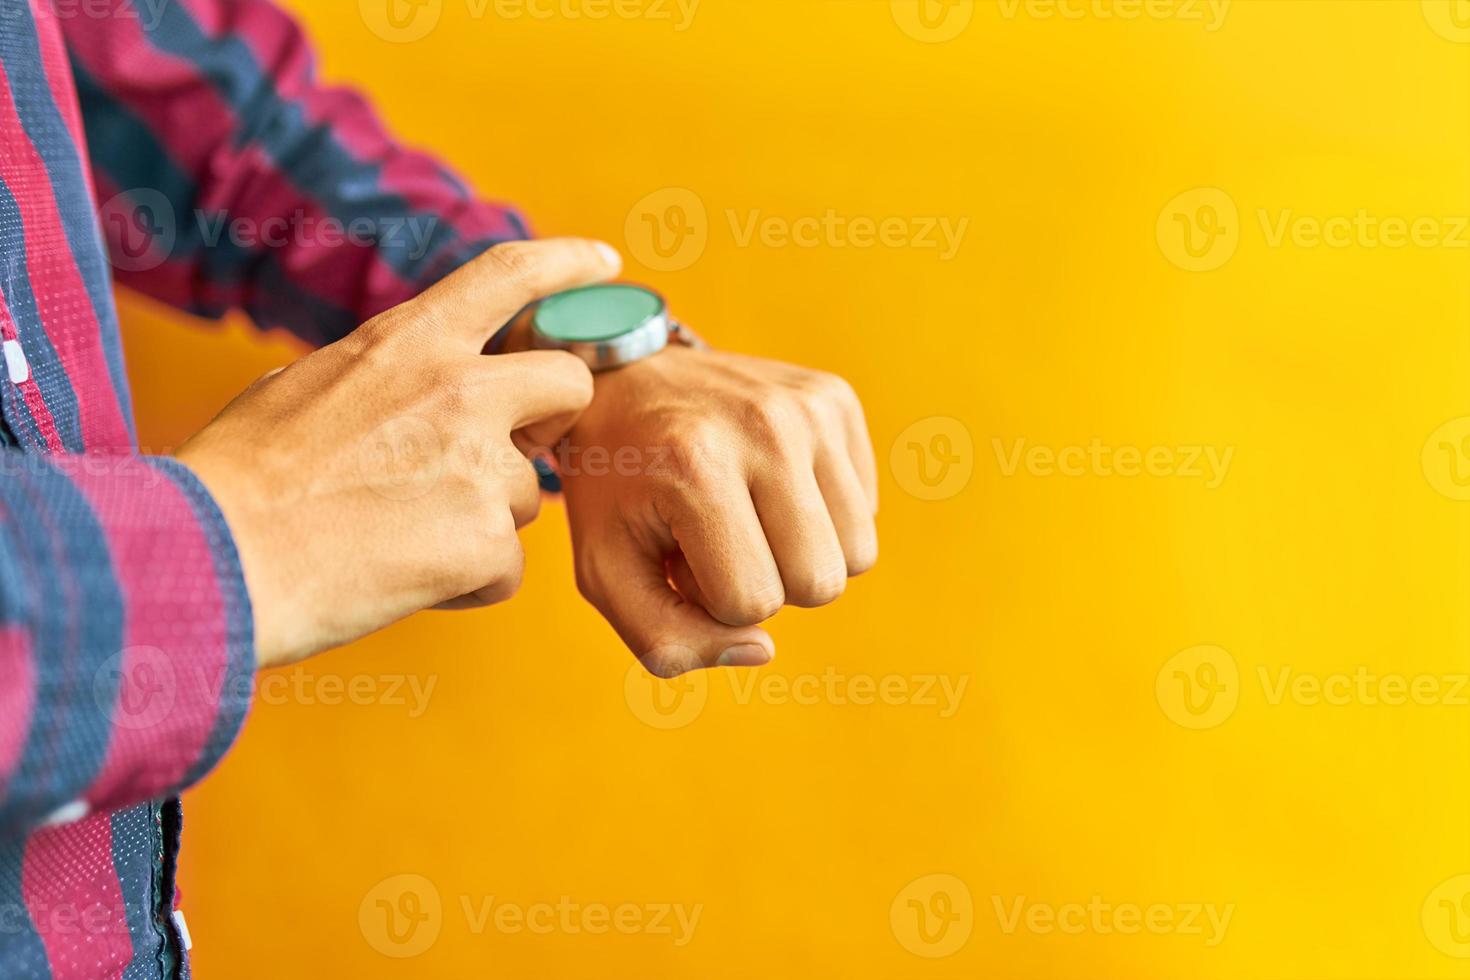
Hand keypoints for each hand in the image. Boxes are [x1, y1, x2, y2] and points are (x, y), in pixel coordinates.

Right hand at [177, 238, 618, 668]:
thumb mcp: (306, 385)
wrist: (214, 556)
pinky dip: (466, 583)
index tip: (605, 264)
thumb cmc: (238, 479)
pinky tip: (403, 580)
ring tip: (398, 539)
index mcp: (410, 341)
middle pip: (568, 384)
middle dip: (553, 420)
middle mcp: (460, 389)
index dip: (567, 263)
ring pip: (529, 495)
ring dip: (484, 521)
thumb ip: (381, 376)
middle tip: (509, 454)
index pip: (509, 275)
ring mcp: (479, 464)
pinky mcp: (484, 540)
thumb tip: (402, 387)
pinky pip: (505, 566)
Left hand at [552, 346, 878, 676]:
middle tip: (715, 537)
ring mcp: (810, 406)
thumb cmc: (614, 488)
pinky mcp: (837, 397)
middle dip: (768, 583)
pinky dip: (821, 514)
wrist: (625, 379)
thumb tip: (762, 651)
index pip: (752, 603)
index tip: (677, 553)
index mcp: (696, 466)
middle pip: (820, 582)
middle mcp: (765, 426)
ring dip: (801, 553)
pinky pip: (865, 509)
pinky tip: (769, 483)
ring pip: (858, 553)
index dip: (712, 601)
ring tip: (745, 512)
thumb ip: (665, 642)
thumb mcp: (605, 572)